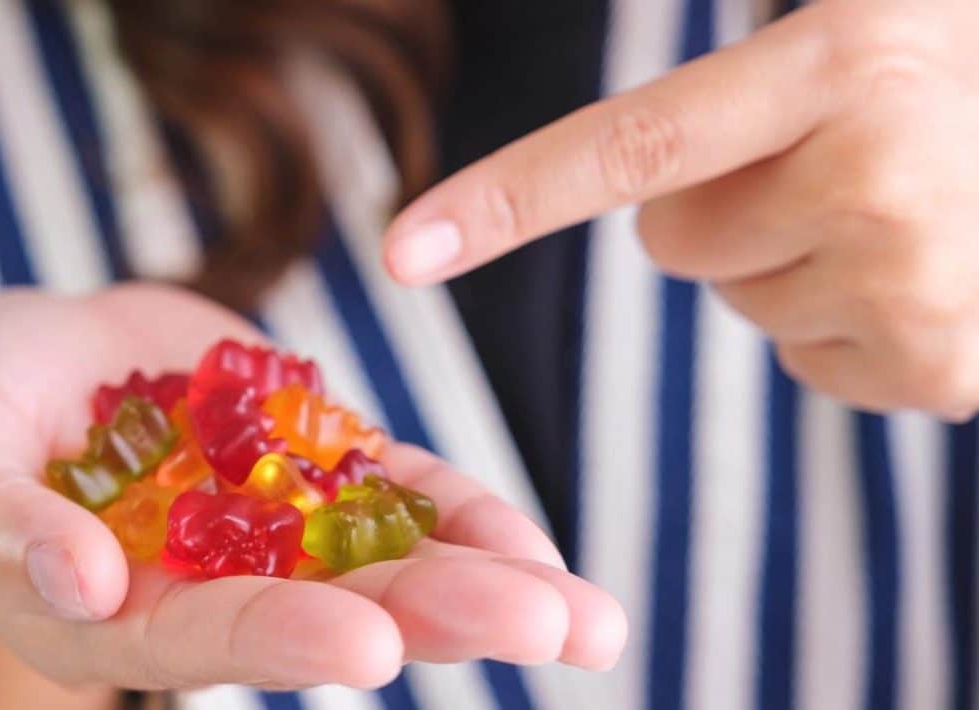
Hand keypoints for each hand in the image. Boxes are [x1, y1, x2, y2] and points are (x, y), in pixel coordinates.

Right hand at [0, 285, 625, 707]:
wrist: (38, 357)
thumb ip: (0, 521)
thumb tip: (73, 583)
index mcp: (123, 610)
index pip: (209, 634)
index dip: (284, 636)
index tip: (369, 645)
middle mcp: (216, 583)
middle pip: (331, 611)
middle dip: (436, 618)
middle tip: (546, 631)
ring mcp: (276, 523)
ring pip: (387, 559)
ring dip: (486, 582)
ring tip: (585, 614)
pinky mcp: (312, 461)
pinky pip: (395, 488)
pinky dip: (459, 509)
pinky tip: (531, 540)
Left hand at [383, 0, 978, 419]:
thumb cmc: (955, 66)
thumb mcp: (854, 23)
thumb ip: (727, 72)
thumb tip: (619, 147)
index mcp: (836, 66)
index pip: (629, 146)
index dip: (504, 199)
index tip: (401, 251)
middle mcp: (873, 177)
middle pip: (674, 242)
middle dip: (726, 206)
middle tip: (838, 154)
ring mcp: (913, 286)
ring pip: (740, 303)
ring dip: (791, 260)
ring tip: (899, 203)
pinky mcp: (941, 367)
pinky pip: (806, 357)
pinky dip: (845, 320)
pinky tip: (923, 263)